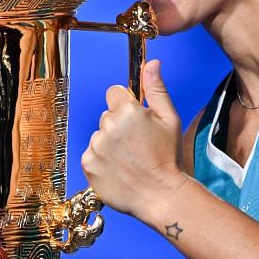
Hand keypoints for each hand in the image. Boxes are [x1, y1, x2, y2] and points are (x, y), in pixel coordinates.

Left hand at [81, 59, 183, 218]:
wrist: (160, 196)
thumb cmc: (169, 158)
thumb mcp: (170, 120)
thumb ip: (157, 89)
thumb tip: (152, 63)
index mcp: (128, 110)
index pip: (114, 93)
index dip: (125, 105)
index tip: (135, 120)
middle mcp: (108, 125)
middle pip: (107, 116)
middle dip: (119, 127)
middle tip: (138, 146)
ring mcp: (95, 145)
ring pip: (99, 136)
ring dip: (109, 145)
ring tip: (129, 161)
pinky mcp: (88, 164)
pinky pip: (91, 155)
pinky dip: (101, 162)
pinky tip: (119, 170)